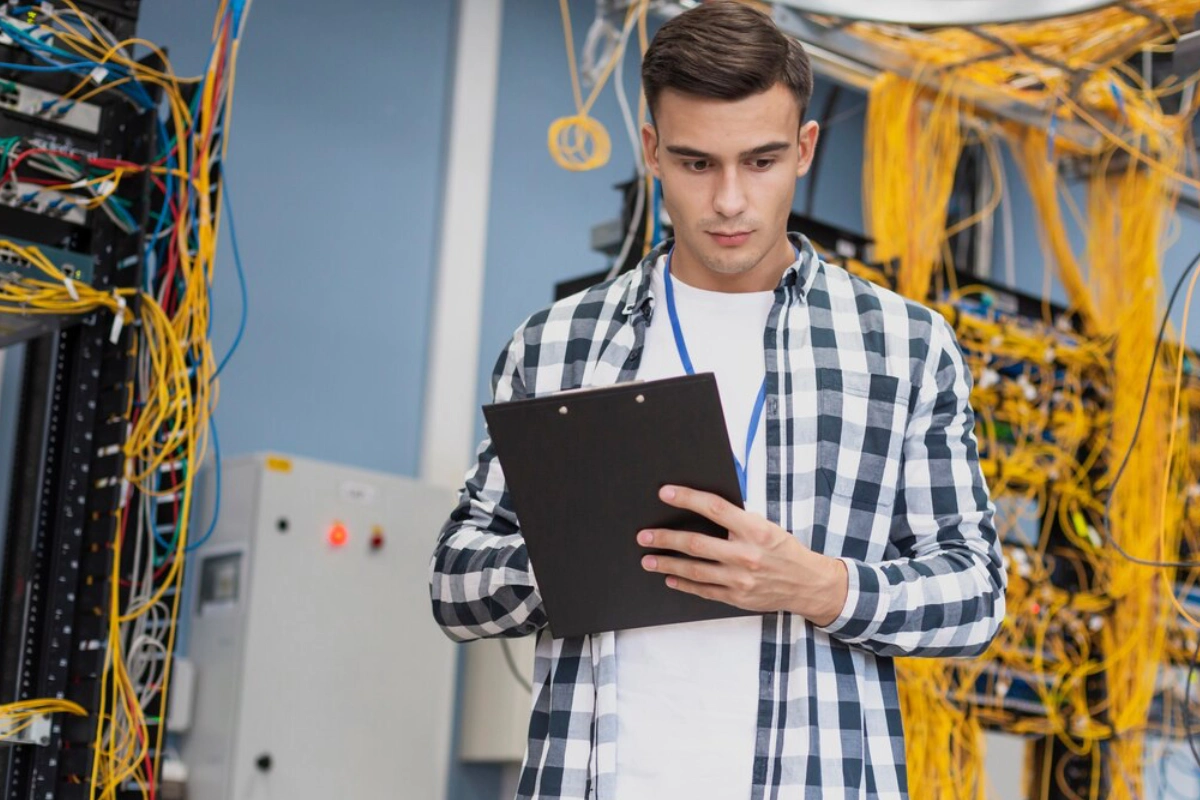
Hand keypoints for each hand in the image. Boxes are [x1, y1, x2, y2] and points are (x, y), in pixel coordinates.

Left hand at [638, 485, 848, 625]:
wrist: (808, 584)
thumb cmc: (784, 549)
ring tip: (648, 559)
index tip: (665, 493)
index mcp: (755, 530)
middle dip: (666, 538)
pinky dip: (684, 584)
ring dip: (667, 564)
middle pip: (697, 544)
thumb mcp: (767, 525)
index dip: (688, 498)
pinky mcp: (737, 598)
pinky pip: (703, 590)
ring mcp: (740, 580)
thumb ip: (738, 518)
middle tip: (644, 535)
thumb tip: (703, 505)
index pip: (715, 508)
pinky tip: (669, 578)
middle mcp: (746, 555)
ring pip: (695, 571)